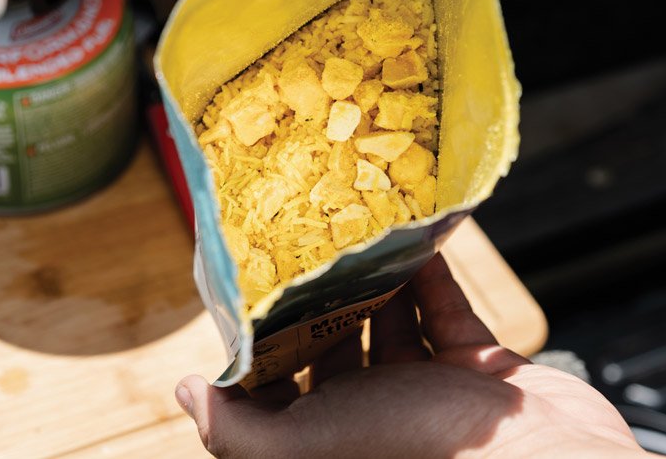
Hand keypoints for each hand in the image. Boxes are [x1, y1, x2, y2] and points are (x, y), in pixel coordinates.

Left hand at [175, 254, 654, 457]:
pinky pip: (448, 311)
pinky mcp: (480, 369)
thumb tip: (185, 394)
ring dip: (376, 279)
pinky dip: (432, 277)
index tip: (250, 286)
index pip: (278, 385)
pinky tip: (417, 240)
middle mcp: (377, 416)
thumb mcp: (312, 442)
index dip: (262, 340)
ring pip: (392, 322)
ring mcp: (432, 392)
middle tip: (304, 237)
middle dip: (320, 295)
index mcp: (331, 437)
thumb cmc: (424, 453)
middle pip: (335, 345)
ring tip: (357, 228)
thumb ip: (239, 430)